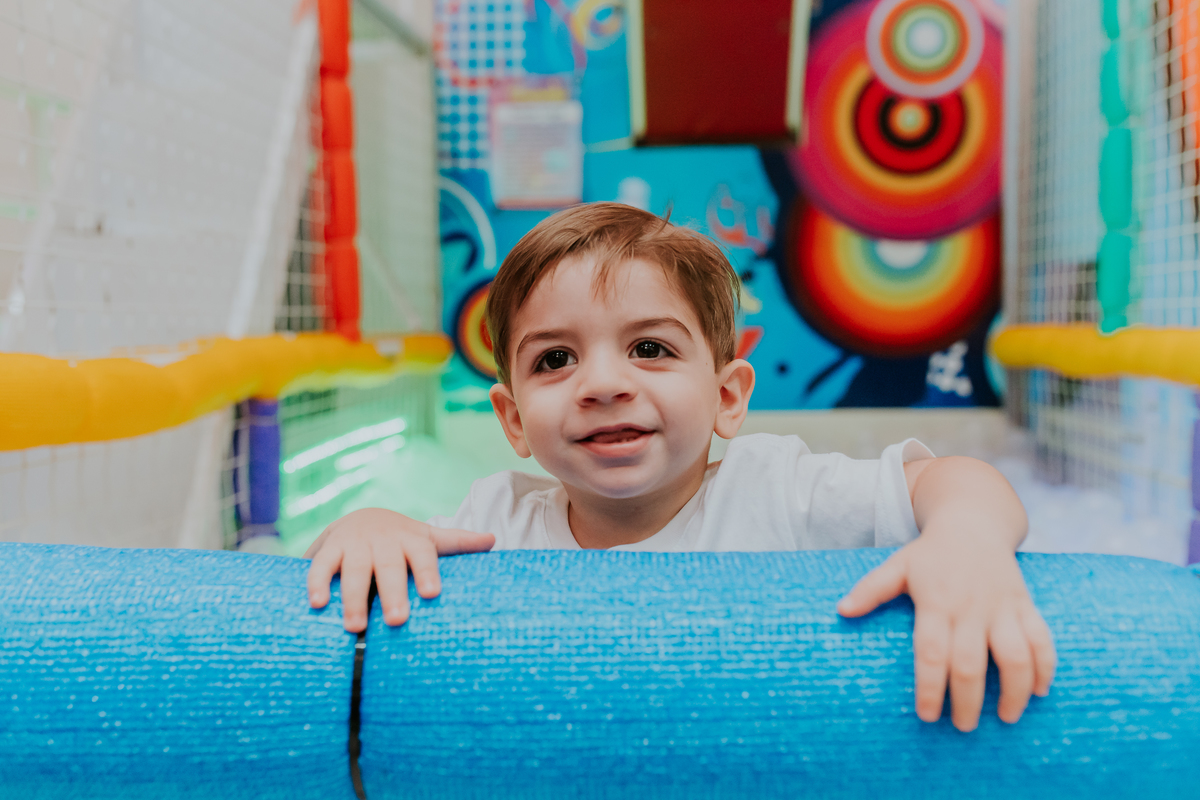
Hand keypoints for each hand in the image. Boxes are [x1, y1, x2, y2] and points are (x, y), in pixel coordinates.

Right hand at [305, 508, 494, 631]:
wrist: (361, 516)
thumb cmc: (402, 539)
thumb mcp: (429, 537)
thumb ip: (459, 541)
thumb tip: (493, 540)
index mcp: (412, 540)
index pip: (423, 555)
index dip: (427, 573)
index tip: (432, 594)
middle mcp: (384, 541)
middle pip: (389, 567)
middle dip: (393, 593)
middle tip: (398, 621)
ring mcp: (355, 544)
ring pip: (354, 569)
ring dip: (353, 597)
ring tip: (355, 626)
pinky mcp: (330, 548)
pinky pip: (321, 565)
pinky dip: (317, 583)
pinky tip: (317, 604)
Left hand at [837, 530, 1055, 731]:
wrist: (974, 522)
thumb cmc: (931, 553)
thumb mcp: (898, 565)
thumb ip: (871, 590)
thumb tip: (841, 611)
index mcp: (936, 602)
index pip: (932, 652)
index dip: (930, 687)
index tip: (927, 716)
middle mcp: (971, 608)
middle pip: (971, 663)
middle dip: (968, 700)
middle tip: (963, 727)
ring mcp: (1002, 607)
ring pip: (1016, 655)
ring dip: (1015, 690)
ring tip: (1006, 718)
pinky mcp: (1026, 605)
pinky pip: (1042, 639)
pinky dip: (1046, 667)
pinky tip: (1040, 692)